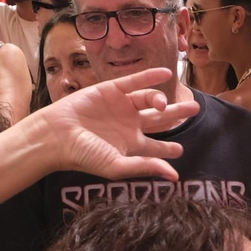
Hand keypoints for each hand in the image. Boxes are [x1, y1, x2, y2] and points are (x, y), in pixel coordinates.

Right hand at [33, 67, 194, 179]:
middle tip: (194, 108)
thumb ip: (146, 167)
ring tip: (163, 104)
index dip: (169, 149)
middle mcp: (128, 125)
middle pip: (159, 119)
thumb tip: (174, 177)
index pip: (156, 146)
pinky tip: (165, 74)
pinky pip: (134, 81)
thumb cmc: (84, 155)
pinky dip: (150, 77)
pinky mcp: (110, 90)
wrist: (56, 135)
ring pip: (148, 99)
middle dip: (177, 113)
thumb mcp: (118, 165)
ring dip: (161, 99)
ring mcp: (120, 106)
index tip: (180, 151)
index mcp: (131, 145)